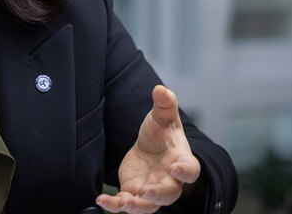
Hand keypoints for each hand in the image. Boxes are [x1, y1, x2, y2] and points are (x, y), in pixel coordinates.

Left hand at [96, 85, 200, 213]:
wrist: (150, 148)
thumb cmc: (162, 134)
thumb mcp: (162, 116)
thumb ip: (165, 103)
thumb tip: (161, 89)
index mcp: (181, 160)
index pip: (190, 169)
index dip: (185, 170)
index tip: (176, 168)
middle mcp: (169, 180)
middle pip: (169, 193)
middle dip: (158, 194)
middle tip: (146, 191)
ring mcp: (151, 190)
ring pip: (148, 205)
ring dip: (136, 206)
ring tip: (122, 203)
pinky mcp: (134, 192)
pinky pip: (126, 204)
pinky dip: (114, 205)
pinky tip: (102, 200)